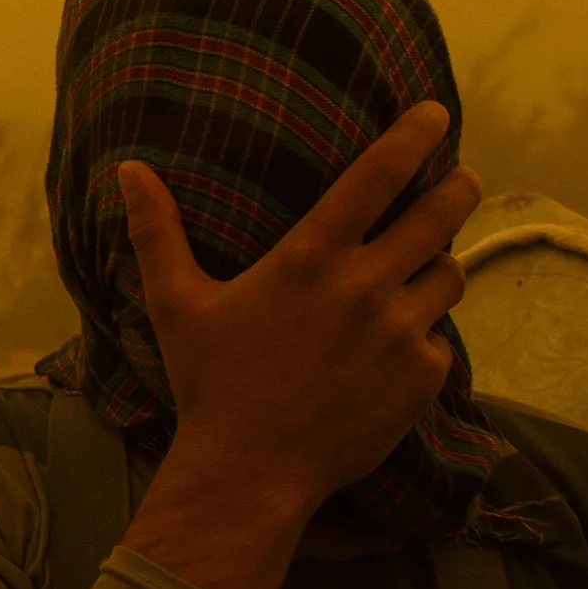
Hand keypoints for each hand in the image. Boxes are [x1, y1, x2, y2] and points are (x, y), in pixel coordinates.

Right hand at [115, 102, 480, 588]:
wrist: (249, 474)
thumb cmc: (210, 385)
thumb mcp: (177, 304)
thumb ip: (157, 233)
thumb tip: (128, 170)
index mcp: (310, 257)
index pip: (378, 175)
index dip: (414, 135)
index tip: (434, 114)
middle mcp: (365, 286)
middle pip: (442, 212)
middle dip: (458, 187)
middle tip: (459, 181)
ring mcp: (401, 333)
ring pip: (450, 275)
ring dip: (440, 267)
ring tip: (422, 273)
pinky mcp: (422, 378)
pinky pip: (442, 341)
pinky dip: (425, 339)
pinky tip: (395, 353)